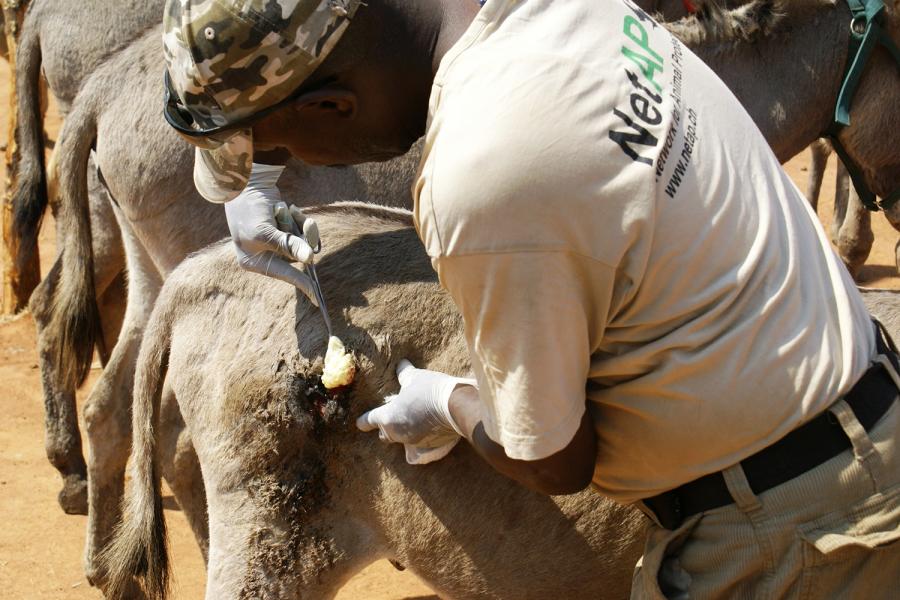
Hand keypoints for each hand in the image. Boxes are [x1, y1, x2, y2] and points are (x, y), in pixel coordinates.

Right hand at [224, 163, 317, 303]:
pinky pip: (301, 230)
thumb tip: (310, 259)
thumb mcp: (265, 231)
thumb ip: (287, 246)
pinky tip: (289, 207)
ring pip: (301, 241)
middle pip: (297, 255)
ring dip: (297, 225)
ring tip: (282, 209)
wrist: (246, 181)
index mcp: (254, 262)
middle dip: (300, 238)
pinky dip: (299, 219)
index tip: (317, 297)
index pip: (284, 275)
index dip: (302, 285)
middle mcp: (265, 254)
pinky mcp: (284, 229)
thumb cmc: (248, 209)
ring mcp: (276, 241)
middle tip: (301, 222)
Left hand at [356, 360, 477, 463]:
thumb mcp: (415, 378)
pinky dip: (421, 438)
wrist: (457, 407)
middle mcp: (398, 434)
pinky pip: (420, 446)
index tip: (359, 424)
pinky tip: (428, 430)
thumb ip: (404, 374)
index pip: (370, 420)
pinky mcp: (430, 448)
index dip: (364, 421)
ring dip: (404, 433)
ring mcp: (414, 443)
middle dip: (386, 429)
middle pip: (386, 435)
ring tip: (412, 422)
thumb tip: (401, 365)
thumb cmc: (430, 390)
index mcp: (388, 418)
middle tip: (392, 419)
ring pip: (403, 441)